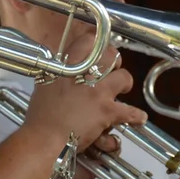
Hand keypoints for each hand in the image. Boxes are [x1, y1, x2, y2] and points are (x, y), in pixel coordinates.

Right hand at [25, 34, 146, 148]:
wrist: (45, 137)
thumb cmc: (41, 115)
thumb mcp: (44, 85)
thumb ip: (57, 74)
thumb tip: (61, 70)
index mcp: (67, 66)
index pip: (87, 41)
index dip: (97, 42)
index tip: (100, 48)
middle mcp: (85, 74)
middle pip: (110, 55)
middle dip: (115, 60)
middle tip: (113, 67)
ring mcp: (98, 91)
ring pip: (124, 78)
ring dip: (125, 83)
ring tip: (123, 88)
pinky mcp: (107, 110)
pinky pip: (129, 111)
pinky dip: (135, 116)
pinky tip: (139, 117)